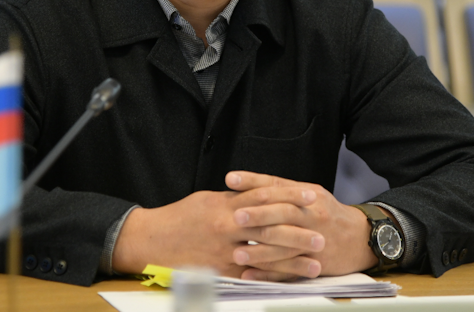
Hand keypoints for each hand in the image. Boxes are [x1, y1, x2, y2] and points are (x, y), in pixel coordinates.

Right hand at [111, 184, 320, 277]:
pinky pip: (251, 275)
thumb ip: (236, 199)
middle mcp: (227, 228)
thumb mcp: (208, 200)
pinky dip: (272, 277)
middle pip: (270, 228)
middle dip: (298, 231)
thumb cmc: (181, 218)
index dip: (289, 195)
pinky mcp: (219, 272)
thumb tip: (260, 195)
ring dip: (292, 260)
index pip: (264, 196)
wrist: (151, 240)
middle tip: (322, 234)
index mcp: (225, 205)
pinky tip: (288, 279)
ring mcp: (224, 252)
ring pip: (265, 255)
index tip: (311, 195)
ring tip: (315, 261)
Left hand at [225, 171, 377, 280]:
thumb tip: (248, 185)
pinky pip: (289, 270)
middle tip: (236, 217)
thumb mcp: (311, 194)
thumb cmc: (328, 213)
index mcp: (308, 194)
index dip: (253, 181)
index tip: (231, 179)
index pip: (277, 185)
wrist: (361, 238)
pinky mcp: (316, 263)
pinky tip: (251, 274)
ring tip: (237, 253)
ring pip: (285, 245)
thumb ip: (282, 190)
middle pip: (283, 213)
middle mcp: (312, 214)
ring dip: (260, 251)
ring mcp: (315, 239)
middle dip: (259, 215)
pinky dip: (269, 274)